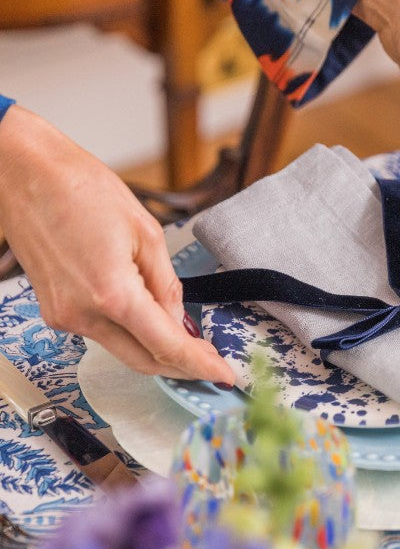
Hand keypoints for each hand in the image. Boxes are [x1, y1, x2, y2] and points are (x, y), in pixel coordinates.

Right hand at [0, 106, 234, 385]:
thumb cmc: (83, 189)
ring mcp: (64, 316)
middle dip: (181, 366)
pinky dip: (129, 331)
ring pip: (122, 349)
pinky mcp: (55, 310)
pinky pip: (101, 332)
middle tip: (211, 361)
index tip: (224, 375)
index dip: (200, 365)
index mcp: (112, 294)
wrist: (25, 173)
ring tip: (186, 335)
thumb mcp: (146, 232)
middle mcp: (83, 315)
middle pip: (143, 360)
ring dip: (155, 347)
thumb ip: (166, 284)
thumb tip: (178, 320)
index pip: (167, 347)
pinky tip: (148, 315)